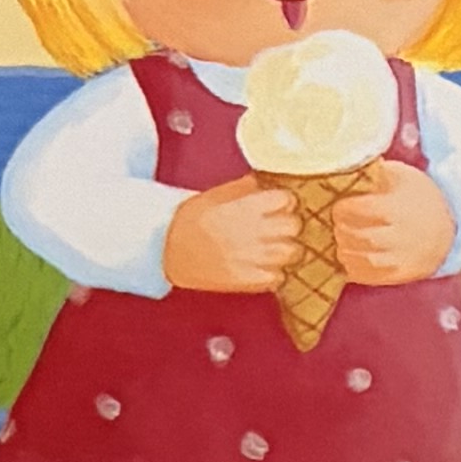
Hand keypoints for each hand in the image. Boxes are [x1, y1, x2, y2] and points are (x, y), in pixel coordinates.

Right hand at [162, 175, 296, 292]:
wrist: (166, 250)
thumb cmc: (190, 220)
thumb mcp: (213, 195)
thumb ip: (242, 188)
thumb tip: (262, 181)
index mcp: (245, 206)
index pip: (286, 199)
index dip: (285, 202)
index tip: (279, 206)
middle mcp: (253, 230)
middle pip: (294, 226)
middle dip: (289, 225)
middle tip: (279, 228)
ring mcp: (253, 257)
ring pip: (293, 252)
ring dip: (286, 250)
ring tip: (273, 249)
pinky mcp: (248, 280)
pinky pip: (279, 277)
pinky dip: (275, 273)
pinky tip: (263, 267)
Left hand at [330, 160, 450, 283]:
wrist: (450, 228)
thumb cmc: (419, 197)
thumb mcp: (402, 175)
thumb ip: (374, 172)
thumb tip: (344, 166)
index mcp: (398, 208)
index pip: (358, 210)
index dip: (343, 209)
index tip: (340, 205)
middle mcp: (401, 237)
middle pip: (357, 237)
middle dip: (342, 229)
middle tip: (339, 223)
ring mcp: (402, 259)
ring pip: (361, 260)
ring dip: (345, 250)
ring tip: (344, 240)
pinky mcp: (401, 275)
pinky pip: (368, 277)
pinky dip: (353, 268)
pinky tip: (352, 256)